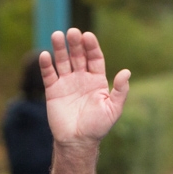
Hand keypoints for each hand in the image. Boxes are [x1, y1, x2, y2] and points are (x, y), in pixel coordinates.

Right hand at [40, 29, 131, 147]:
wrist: (78, 141)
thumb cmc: (98, 127)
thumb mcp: (113, 109)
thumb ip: (120, 91)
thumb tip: (126, 72)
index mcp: (97, 80)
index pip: (95, 58)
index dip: (92, 47)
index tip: (88, 36)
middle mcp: (82, 78)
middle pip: (78, 56)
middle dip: (75, 44)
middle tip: (72, 32)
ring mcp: (67, 83)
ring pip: (62, 61)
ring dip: (60, 48)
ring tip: (57, 35)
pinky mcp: (53, 90)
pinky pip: (49, 74)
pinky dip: (46, 65)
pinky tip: (46, 55)